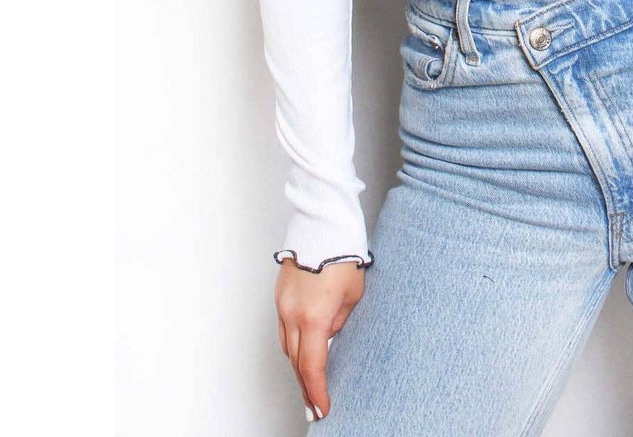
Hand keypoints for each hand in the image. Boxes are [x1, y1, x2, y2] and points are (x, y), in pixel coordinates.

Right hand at [274, 257, 367, 420]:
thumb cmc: (343, 253)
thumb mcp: (352, 295)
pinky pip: (283, 328)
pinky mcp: (280, 294)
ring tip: (310, 383)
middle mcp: (292, 314)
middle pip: (295, 361)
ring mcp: (282, 304)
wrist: (323, 224)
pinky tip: (302, 350)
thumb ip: (339, 321)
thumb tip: (328, 335)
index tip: (322, 409)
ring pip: (286, 346)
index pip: (312, 366)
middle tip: (315, 406)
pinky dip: (293, 344)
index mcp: (313, 317)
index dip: (316, 391)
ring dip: (298, 365)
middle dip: (306, 386)